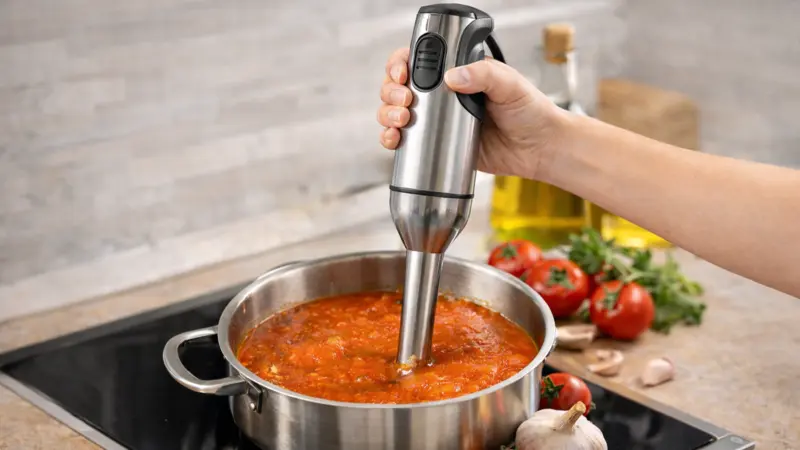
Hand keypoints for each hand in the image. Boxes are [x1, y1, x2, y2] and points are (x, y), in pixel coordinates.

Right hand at [377, 48, 569, 178]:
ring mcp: (437, 121)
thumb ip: (483, 75)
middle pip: (399, 86)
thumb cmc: (530, 112)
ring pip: (396, 112)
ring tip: (402, 121)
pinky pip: (405, 141)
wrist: (539, 150)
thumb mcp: (510, 84)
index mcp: (458, 73)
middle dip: (391, 91)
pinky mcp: (437, 145)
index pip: (419, 60)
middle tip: (404, 100)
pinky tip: (394, 140)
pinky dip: (392, 139)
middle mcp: (442, 95)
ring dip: (387, 114)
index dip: (401, 63)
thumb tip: (452, 77)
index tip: (402, 73)